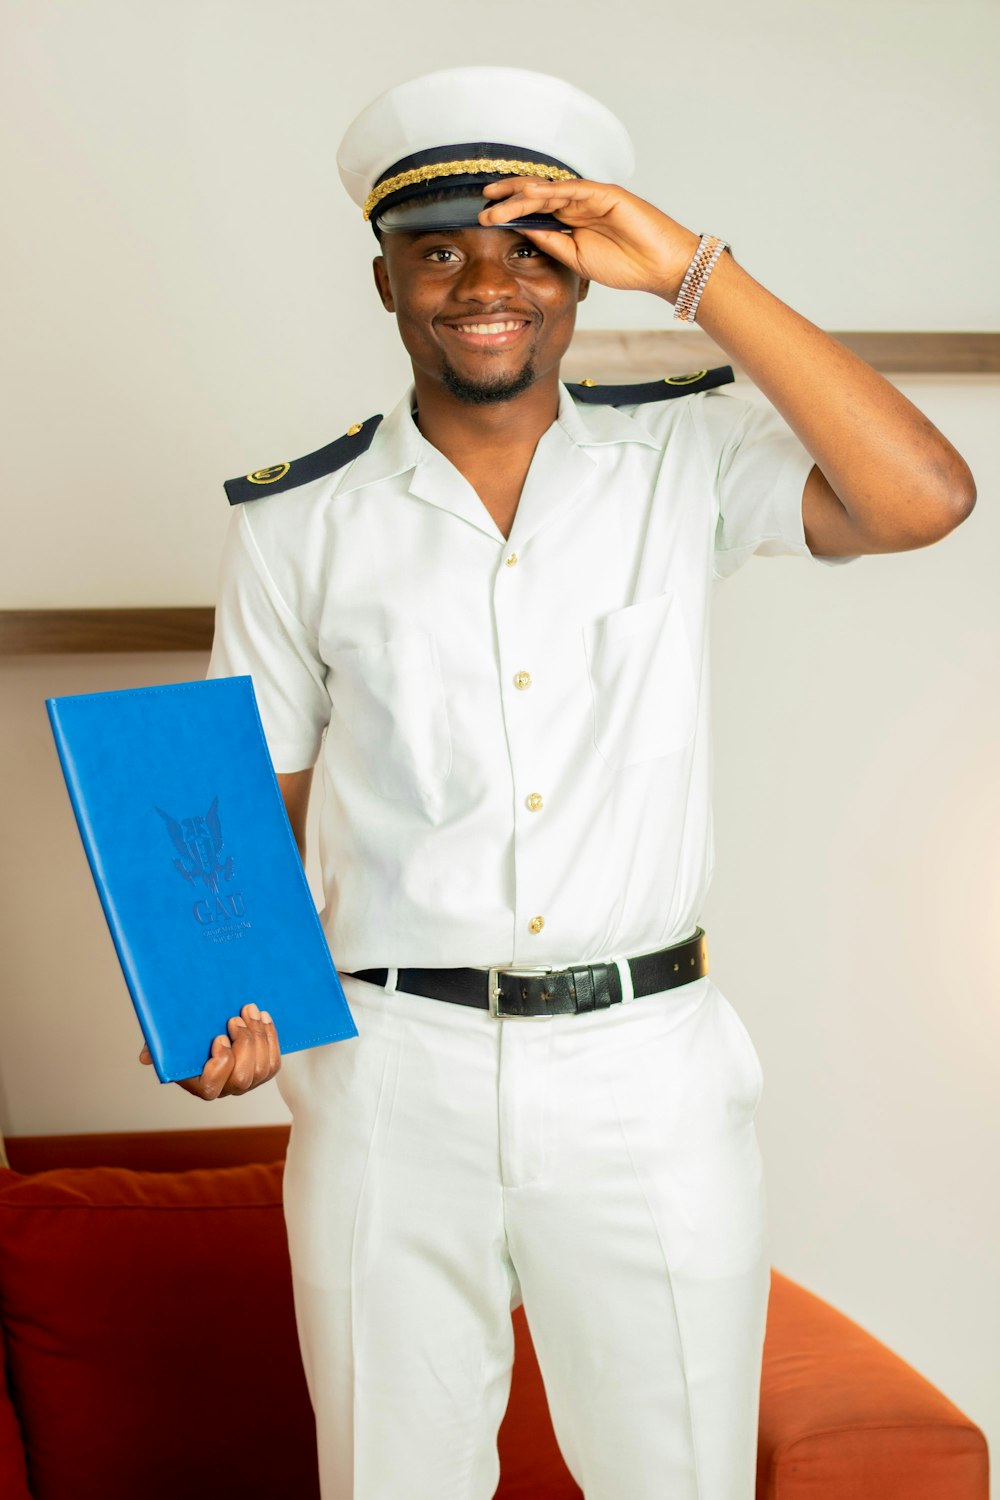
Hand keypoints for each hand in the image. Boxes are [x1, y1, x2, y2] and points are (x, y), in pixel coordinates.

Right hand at [138, 1003, 280, 1100]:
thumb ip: (157, 1047)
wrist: (216, 1026)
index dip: (220, 1064)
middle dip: (244, 1045)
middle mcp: (225, 1088)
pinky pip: (273, 1062)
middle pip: (243, 1078)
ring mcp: (247, 1082)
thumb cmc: (188, 1037)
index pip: (211, 1087)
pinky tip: (263, 1018)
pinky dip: (271, 1038)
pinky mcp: (263, 1072)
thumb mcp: (170, 1040)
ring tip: (250, 1011)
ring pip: (262, 1069)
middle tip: (236, 1018)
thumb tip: (145, 1057)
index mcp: (200, 1084)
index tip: (219, 1037)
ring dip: (259, 1036)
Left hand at [478, 177, 701, 300]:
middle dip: (508, 196)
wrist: (660, 267)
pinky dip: (550, 190)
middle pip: (536, 194)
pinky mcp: (606, 194)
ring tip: (495, 201)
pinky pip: (573, 189)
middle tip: (481, 201)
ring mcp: (591, 197)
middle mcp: (578, 204)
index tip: (484, 217)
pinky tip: (529, 194)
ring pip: (549, 189)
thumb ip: (551, 242)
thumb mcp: (576, 258)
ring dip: (521, 195)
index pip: (534, 210)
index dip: (510, 210)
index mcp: (571, 221)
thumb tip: (521, 230)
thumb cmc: (625, 265)